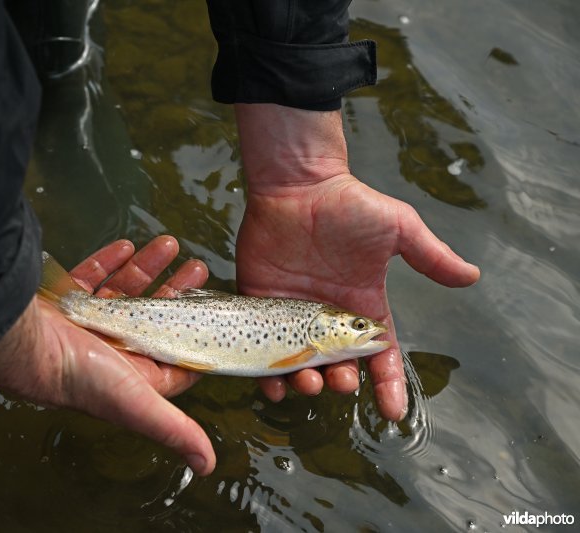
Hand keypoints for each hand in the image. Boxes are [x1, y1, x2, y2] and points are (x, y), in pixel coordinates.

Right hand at [0, 236, 215, 474]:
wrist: (23, 343)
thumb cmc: (78, 377)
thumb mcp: (138, 403)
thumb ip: (175, 430)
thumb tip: (206, 466)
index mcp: (133, 377)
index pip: (173, 356)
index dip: (196, 334)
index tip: (212, 307)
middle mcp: (112, 353)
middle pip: (155, 319)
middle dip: (177, 292)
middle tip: (195, 269)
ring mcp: (89, 325)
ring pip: (127, 293)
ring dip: (148, 269)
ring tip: (168, 245)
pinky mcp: (67, 303)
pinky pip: (93, 277)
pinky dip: (110, 261)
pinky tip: (125, 246)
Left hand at [233, 104, 479, 419]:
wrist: (297, 184)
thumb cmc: (349, 203)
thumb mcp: (398, 228)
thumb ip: (430, 255)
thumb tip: (472, 276)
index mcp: (362, 307)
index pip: (381, 356)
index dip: (390, 384)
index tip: (394, 412)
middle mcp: (328, 318)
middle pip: (339, 366)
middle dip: (342, 382)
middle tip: (340, 381)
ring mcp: (293, 315)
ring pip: (300, 365)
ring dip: (305, 382)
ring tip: (307, 382)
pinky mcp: (261, 306)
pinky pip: (262, 348)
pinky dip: (265, 372)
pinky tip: (269, 383)